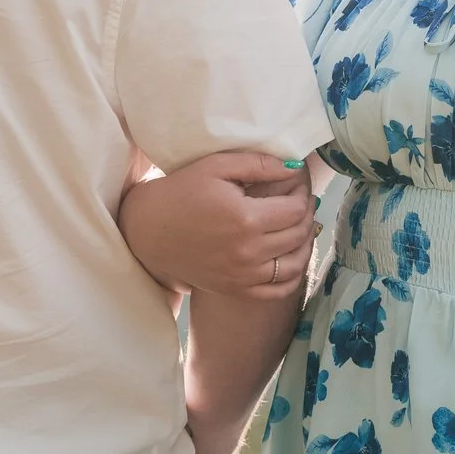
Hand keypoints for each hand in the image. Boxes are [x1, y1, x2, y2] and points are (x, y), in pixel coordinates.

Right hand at [120, 151, 314, 298]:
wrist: (149, 230)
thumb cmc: (182, 192)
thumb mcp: (217, 166)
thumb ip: (260, 164)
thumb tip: (295, 168)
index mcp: (246, 219)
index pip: (296, 209)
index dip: (301, 194)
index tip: (296, 186)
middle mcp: (248, 251)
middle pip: (299, 234)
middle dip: (306, 214)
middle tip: (299, 201)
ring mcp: (243, 275)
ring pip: (295, 263)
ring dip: (304, 243)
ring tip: (299, 226)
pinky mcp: (236, 289)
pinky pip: (279, 289)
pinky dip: (293, 275)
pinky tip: (291, 256)